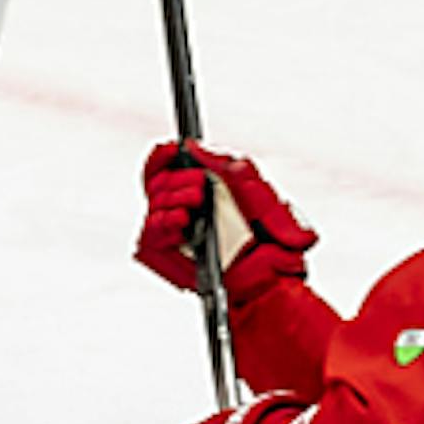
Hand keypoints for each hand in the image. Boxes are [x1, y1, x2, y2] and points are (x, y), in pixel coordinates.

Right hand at [136, 140, 314, 302]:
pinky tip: (181, 225)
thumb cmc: (275, 243)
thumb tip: (196, 147)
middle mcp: (187, 212)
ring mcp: (176, 235)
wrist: (273, 276)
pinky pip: (148, 237)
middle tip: (197, 191)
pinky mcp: (169, 259)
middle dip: (175, 181)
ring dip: (170, 202)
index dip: (163, 156)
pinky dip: (163, 226)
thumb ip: (226, 165)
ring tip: (193, 209)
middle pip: (155, 183)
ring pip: (151, 207)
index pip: (166, 168)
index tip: (172, 149)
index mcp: (205, 192)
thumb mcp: (257, 192)